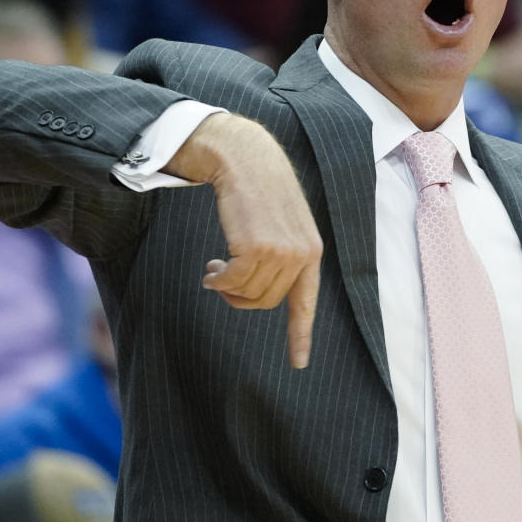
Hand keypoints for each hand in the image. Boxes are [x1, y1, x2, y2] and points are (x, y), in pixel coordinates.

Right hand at [166, 113, 322, 367]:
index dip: (300, 333)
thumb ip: (279, 255)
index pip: (306, 301)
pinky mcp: (257, 247)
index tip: (298, 362)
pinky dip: (218, 280)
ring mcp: (281, 252)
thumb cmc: (257, 190)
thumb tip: (253, 292)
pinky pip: (232, 283)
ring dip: (226, 287)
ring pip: (248, 294)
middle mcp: (301, 255)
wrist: (244, 159)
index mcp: (310, 252)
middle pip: (267, 302)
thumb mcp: (281, 223)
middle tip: (221, 280)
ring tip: (215, 267)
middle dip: (241, 298)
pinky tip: (211, 268)